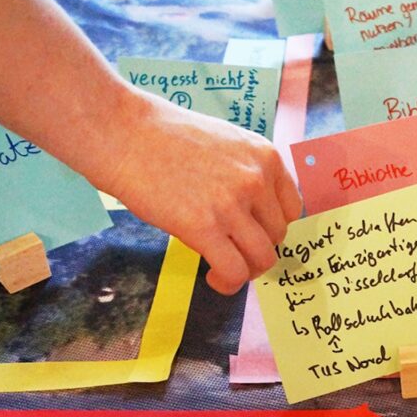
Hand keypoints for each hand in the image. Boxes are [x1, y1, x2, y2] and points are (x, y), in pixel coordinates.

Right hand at [102, 90, 300, 294]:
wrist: (123, 132)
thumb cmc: (166, 136)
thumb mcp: (226, 143)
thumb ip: (247, 174)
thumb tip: (256, 214)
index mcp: (266, 157)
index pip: (292, 209)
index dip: (273, 228)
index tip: (256, 235)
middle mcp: (257, 179)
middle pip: (278, 236)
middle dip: (258, 250)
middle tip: (235, 254)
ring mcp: (232, 204)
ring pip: (262, 258)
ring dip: (245, 271)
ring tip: (224, 270)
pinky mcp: (203, 226)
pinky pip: (233, 270)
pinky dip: (228, 283)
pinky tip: (213, 278)